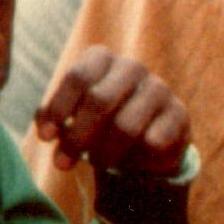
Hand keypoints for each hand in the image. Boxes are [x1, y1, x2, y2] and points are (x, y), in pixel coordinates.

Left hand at [33, 49, 189, 177]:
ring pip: (126, 125)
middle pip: (100, 100)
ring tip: (97, 164)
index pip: (78, 78)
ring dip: (105, 152)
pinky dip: (137, 157)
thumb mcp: (73, 115)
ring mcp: (158, 88)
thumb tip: (44, 127)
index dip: (59, 109)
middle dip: (78, 137)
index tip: (45, 138)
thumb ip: (54, 117)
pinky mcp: (180, 113)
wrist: (149, 137)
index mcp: (102, 58)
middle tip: (62, 164)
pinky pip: (153, 142)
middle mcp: (131, 66)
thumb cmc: (102, 122)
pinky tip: (131, 162)